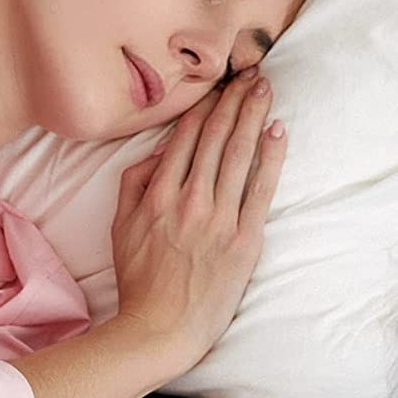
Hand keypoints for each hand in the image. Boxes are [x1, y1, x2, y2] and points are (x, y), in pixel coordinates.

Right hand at [110, 69, 286, 369]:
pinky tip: (277, 131)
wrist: (161, 326)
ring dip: (253, 117)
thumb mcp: (120, 228)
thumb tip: (157, 153)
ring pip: (239, 155)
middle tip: (250, 72)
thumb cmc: (139, 280)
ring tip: (264, 89)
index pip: (184, 140)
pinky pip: (261, 188)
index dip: (203, 108)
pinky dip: (271, 157)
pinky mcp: (244, 238)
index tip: (217, 85)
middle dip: (233, 101)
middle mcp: (188, 201)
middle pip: (215, 139)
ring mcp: (218, 218)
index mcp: (156, 196)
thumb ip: (133, 185)